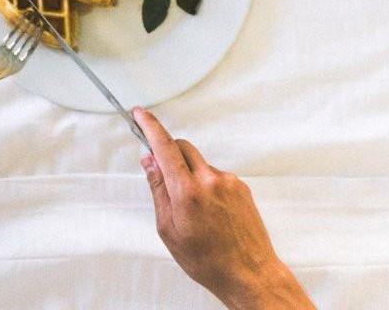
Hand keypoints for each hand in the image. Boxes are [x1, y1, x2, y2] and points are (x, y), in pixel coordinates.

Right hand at [134, 108, 314, 309]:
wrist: (248, 273)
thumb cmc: (208, 260)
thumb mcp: (168, 229)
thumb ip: (158, 190)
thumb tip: (149, 162)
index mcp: (188, 191)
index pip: (165, 146)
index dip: (150, 126)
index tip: (140, 114)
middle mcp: (211, 180)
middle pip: (183, 148)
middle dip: (168, 152)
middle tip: (160, 169)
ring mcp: (229, 182)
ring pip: (200, 163)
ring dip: (189, 173)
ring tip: (192, 210)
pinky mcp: (241, 187)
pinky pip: (216, 175)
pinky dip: (206, 184)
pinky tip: (208, 211)